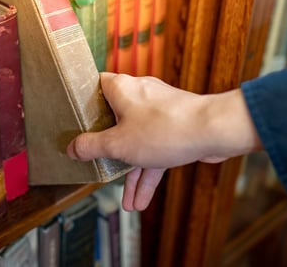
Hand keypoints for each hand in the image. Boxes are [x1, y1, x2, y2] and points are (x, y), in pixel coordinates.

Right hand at [66, 72, 260, 210]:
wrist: (213, 131)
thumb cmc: (165, 129)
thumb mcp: (118, 144)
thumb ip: (92, 147)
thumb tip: (72, 148)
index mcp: (121, 89)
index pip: (95, 86)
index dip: (83, 103)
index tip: (75, 122)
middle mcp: (139, 95)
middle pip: (114, 119)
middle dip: (108, 150)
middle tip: (96, 164)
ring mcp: (159, 111)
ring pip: (136, 140)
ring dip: (131, 171)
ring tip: (127, 201)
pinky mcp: (175, 125)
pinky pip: (155, 148)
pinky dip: (149, 171)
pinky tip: (143, 200)